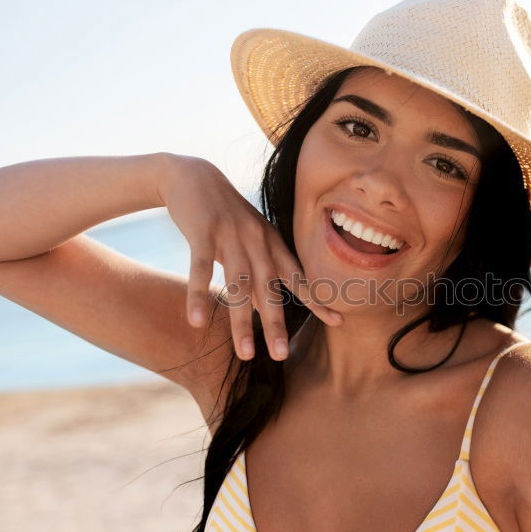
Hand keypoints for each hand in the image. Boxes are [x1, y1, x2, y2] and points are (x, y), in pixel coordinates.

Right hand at [158, 154, 341, 360]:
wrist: (192, 176)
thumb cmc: (224, 215)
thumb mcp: (249, 240)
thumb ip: (261, 271)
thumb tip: (269, 307)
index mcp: (271, 243)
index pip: (298, 276)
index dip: (317, 299)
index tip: (338, 322)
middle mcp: (257, 240)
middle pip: (268, 288)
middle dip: (276, 324)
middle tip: (281, 355)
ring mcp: (230, 236)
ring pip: (238, 285)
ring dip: (241, 321)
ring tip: (244, 354)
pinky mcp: (202, 232)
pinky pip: (201, 268)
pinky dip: (198, 295)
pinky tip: (196, 322)